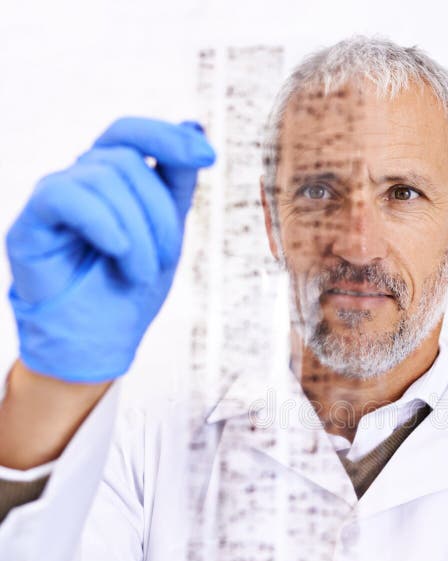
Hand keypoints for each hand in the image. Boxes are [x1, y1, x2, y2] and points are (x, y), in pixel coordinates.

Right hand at [5, 117, 215, 381]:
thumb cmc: (130, 288)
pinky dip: (102, 222)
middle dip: (158, 213)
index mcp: (112, 180)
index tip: (207, 157)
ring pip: (103, 179)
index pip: (132, 134)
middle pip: (126, 161)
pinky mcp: (31, 222)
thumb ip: (176, 182)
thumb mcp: (168, 231)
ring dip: (138, 235)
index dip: (168, 137)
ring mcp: (55, 197)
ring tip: (140, 273)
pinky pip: (66, 196)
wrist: (100, 339)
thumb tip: (194, 125)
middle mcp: (81, 180)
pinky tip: (117, 249)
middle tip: (166, 259)